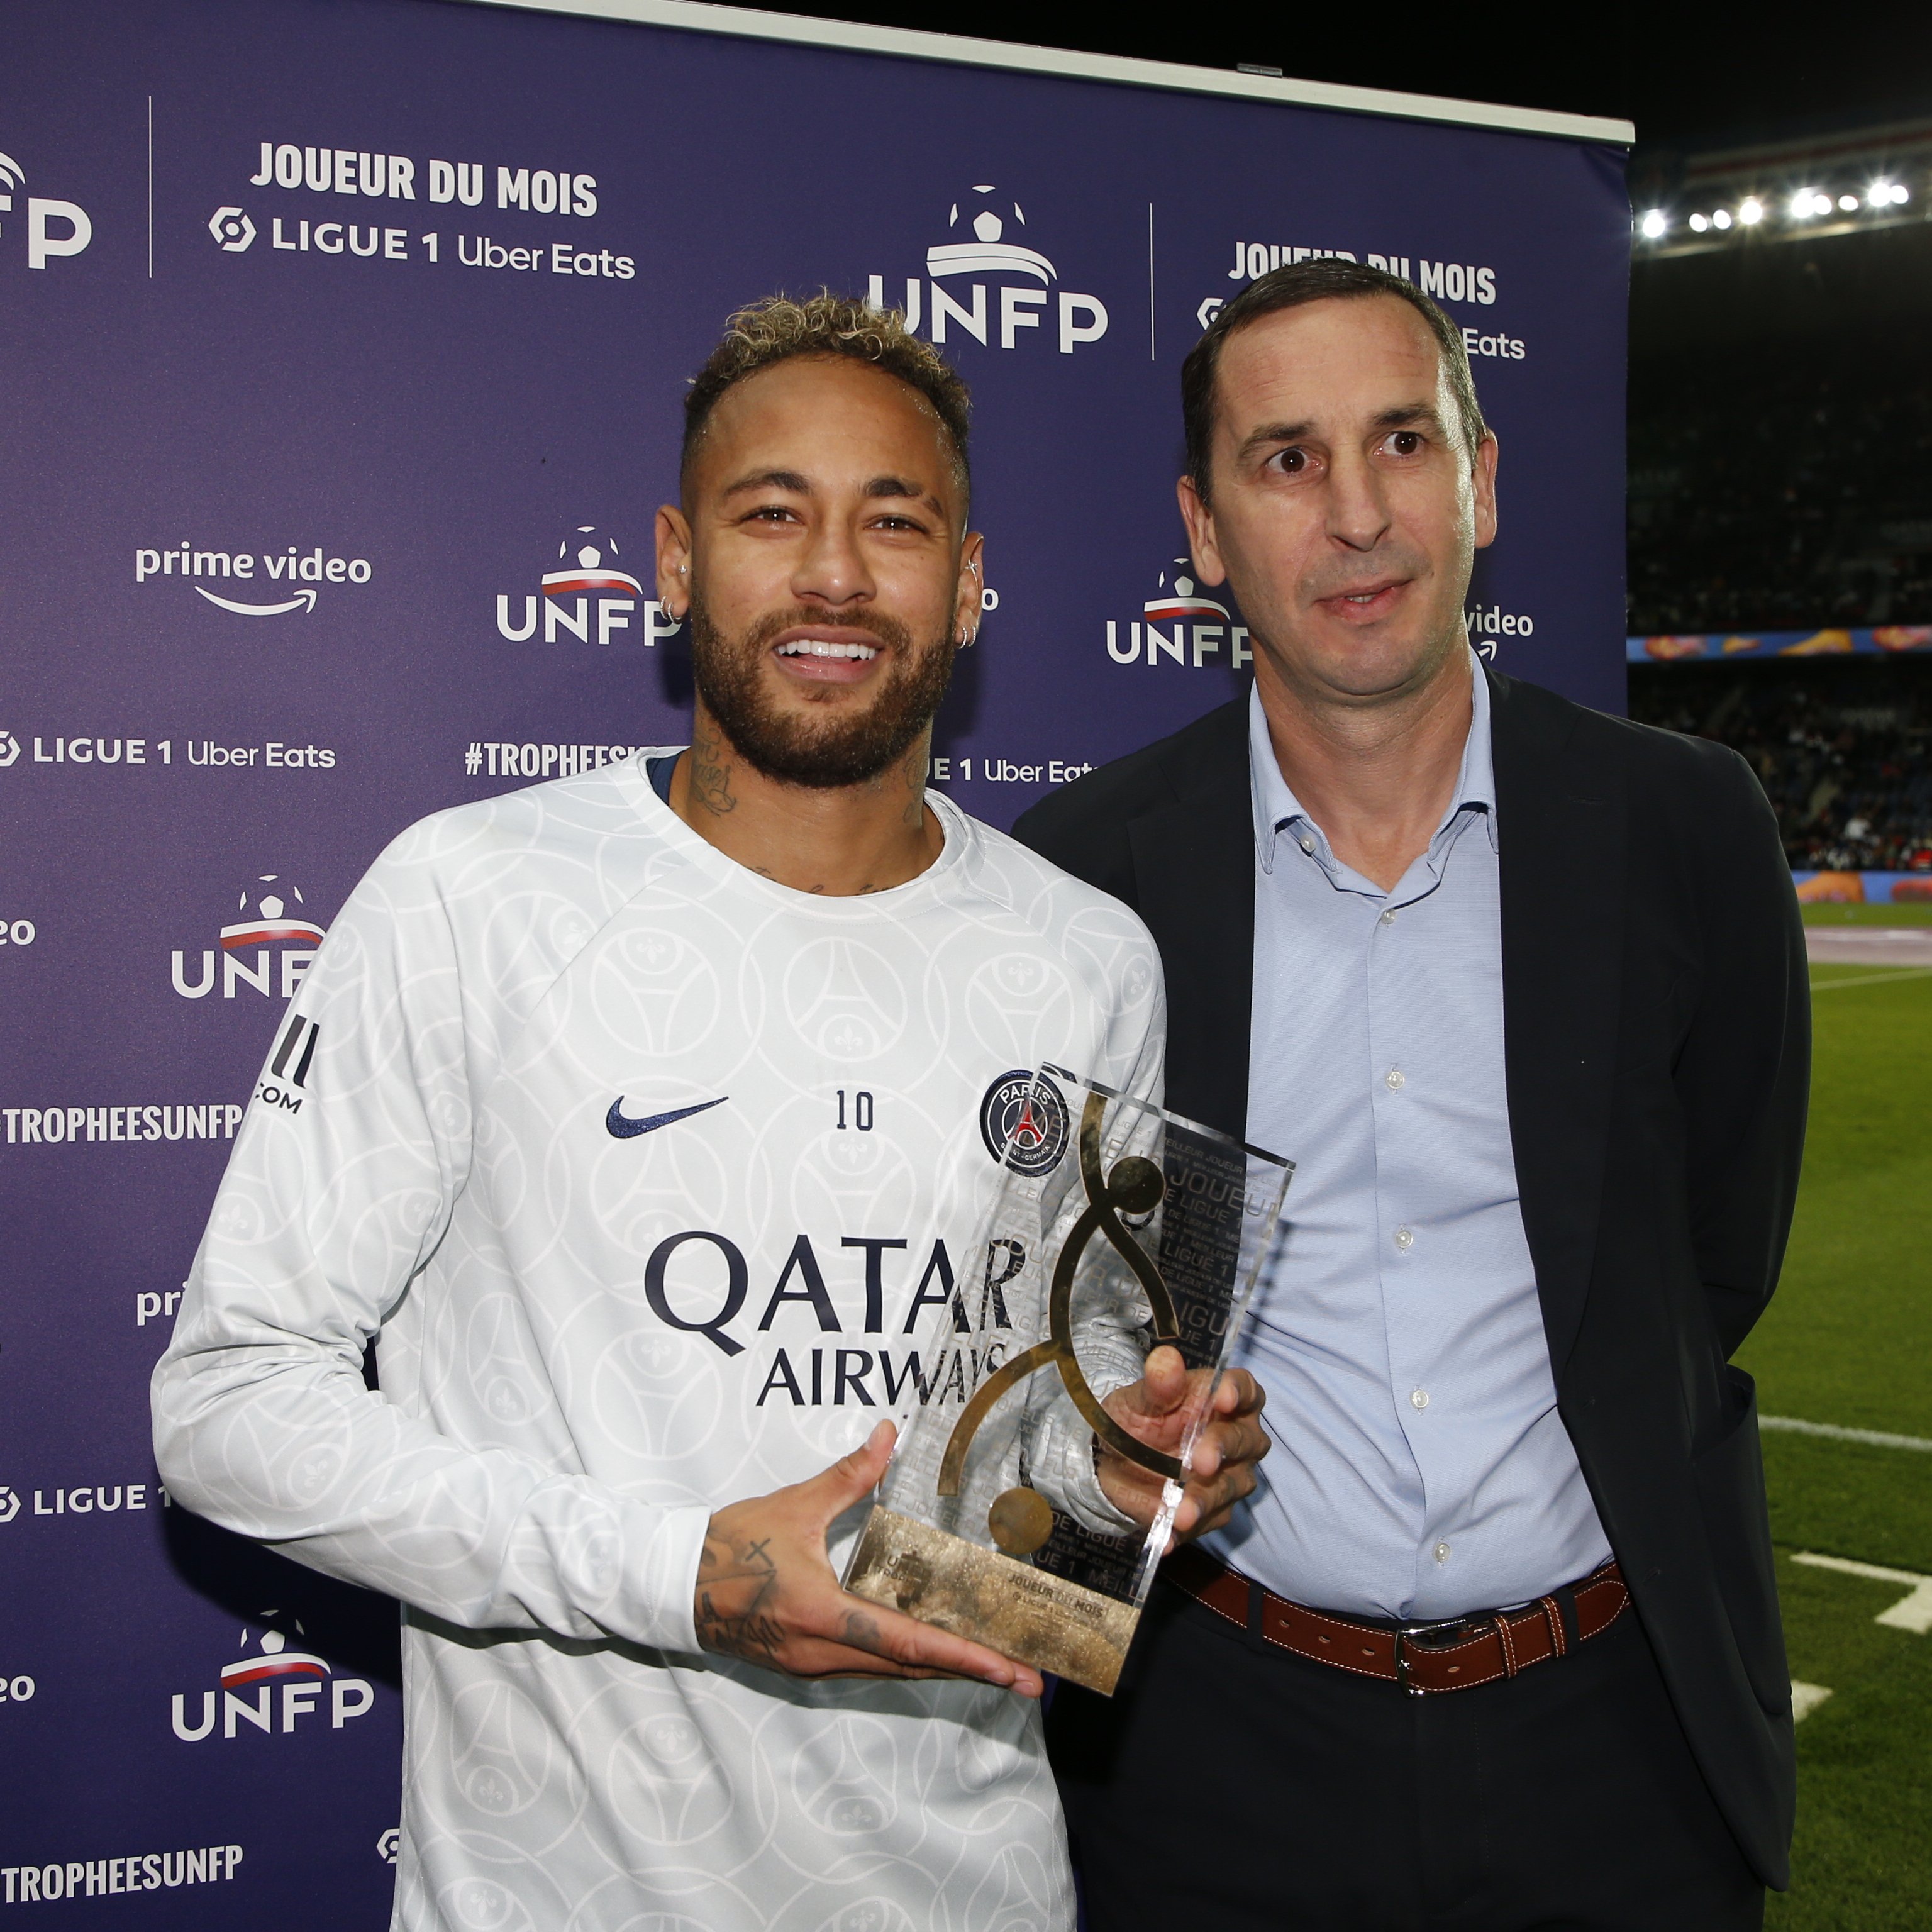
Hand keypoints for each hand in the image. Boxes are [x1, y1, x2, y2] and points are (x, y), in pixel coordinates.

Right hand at [694, 1419, 1044, 1697]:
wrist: (672, 1583)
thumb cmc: (730, 1545)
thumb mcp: (793, 1505)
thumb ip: (848, 1476)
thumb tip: (888, 1436)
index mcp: (821, 1614)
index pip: (906, 1643)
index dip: (964, 1657)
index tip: (1009, 1668)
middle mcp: (821, 1651)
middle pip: (909, 1669)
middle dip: (972, 1673)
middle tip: (1028, 1678)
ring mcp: (811, 1664)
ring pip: (890, 1674)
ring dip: (942, 1671)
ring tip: (993, 1666)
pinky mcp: (804, 1664)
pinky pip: (867, 1669)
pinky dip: (906, 1663)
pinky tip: (931, 1652)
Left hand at [1097, 1348, 1268, 1550]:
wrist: (1108, 1461)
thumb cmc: (1133, 1419)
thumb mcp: (1136, 1399)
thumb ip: (1156, 1384)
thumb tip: (1166, 1359)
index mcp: (1220, 1400)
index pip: (1246, 1390)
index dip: (1239, 1393)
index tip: (1223, 1398)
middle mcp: (1234, 1437)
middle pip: (1246, 1440)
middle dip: (1224, 1449)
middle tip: (1200, 1461)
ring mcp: (1226, 1476)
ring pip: (1231, 1487)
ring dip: (1207, 1499)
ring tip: (1182, 1513)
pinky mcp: (1211, 1510)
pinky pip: (1206, 1522)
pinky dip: (1186, 1529)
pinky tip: (1168, 1535)